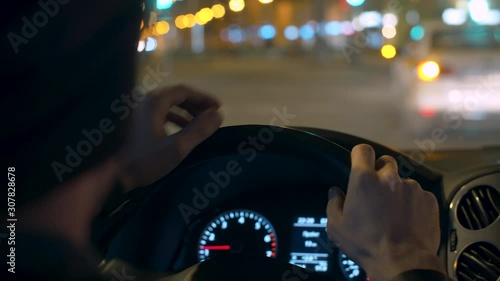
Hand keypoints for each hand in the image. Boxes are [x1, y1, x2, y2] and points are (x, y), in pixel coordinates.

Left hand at [116, 85, 222, 190]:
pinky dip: (173, 119)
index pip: (184, 91)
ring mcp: (136, 111)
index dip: (204, 98)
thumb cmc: (144, 161)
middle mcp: (144, 101)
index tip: (218, 108)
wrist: (111, 176)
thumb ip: (199, 130)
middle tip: (211, 116)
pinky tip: (179, 131)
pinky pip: (158, 114)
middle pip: (175, 96)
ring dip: (185, 113)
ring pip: (166, 105)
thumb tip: (218, 115)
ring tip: (199, 125)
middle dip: (196, 105)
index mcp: (154, 102)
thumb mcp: (177, 147)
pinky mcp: (133, 123)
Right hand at [326, 144, 444, 280]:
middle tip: (377, 190)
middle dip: (381, 171)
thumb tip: (335, 193)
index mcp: (364, 180)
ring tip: (394, 212)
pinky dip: (413, 203)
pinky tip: (408, 219)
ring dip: (397, 190)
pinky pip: (419, 195)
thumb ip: (334, 204)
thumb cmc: (366, 245)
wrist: (402, 263)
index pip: (363, 150)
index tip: (359, 162)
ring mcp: (412, 187)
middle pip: (386, 161)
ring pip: (403, 181)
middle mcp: (389, 178)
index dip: (360, 155)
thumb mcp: (337, 227)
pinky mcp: (428, 199)